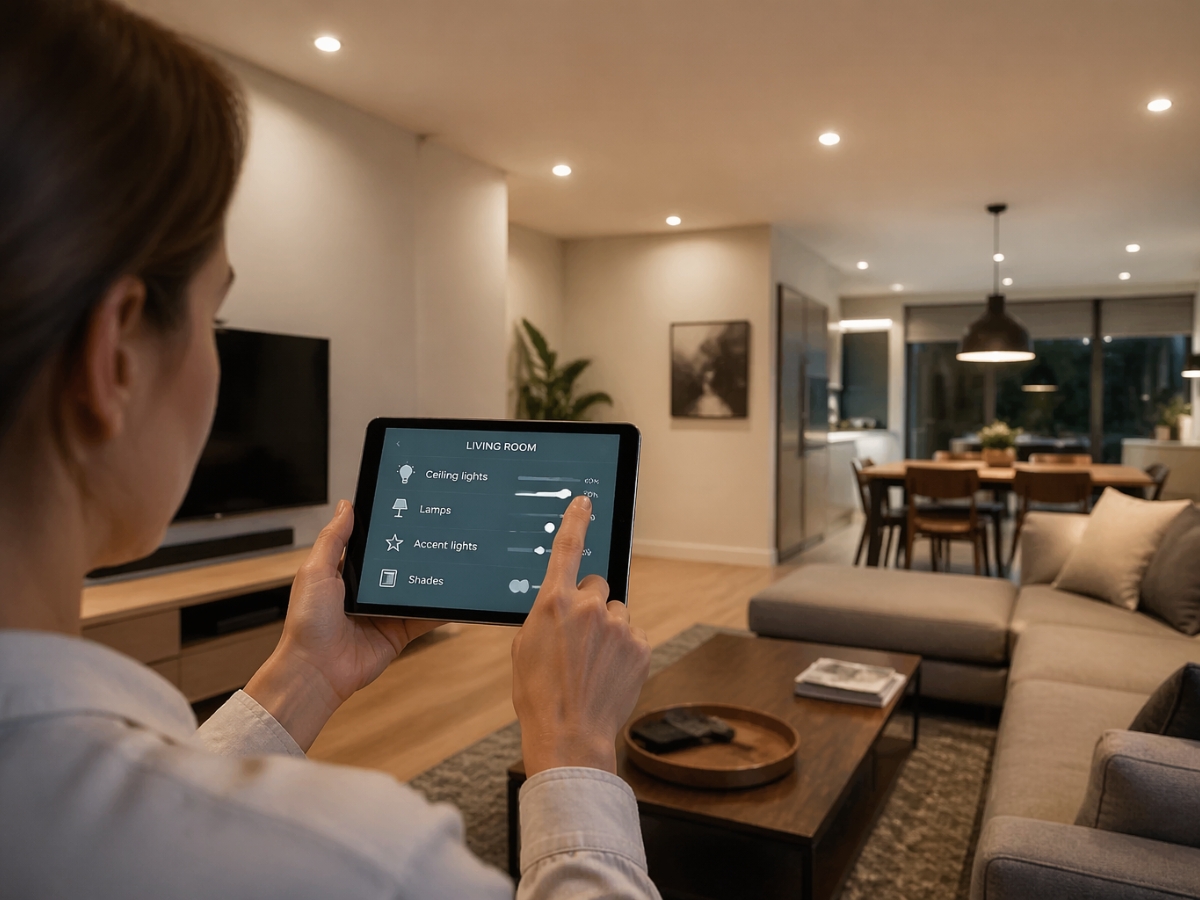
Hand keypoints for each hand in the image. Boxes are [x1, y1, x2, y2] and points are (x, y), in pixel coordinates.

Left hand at [245, 500, 440, 749]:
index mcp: (346, 572)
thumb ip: (334, 538)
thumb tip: (347, 505)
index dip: (390, 529)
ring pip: (417, 589)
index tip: (411, 510)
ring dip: (433, 580)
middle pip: (400, 565)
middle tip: (441, 533)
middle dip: (418, 552)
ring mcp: (385, 612)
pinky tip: (456, 598)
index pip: (374, 544)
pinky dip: (442, 610)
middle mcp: (368, 590)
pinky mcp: (399, 632)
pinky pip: (426, 617)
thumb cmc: (308, 622)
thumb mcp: (316, 571)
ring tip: (454, 560)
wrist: (316, 670)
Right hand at [512, 495, 650, 775]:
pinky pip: (631, 635)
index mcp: (553, 603)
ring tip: (591, 664)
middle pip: (596, 586)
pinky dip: (622, 649)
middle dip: (589, 605)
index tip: (585, 501)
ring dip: (607, 629)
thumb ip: (542, 618)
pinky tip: (607, 673)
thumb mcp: (523, 649)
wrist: (570, 735)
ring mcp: (618, 625)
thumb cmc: (539, 696)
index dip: (576, 520)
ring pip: (615, 613)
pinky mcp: (639, 645)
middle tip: (578, 639)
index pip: (567, 548)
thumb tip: (558, 609)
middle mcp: (589, 606)